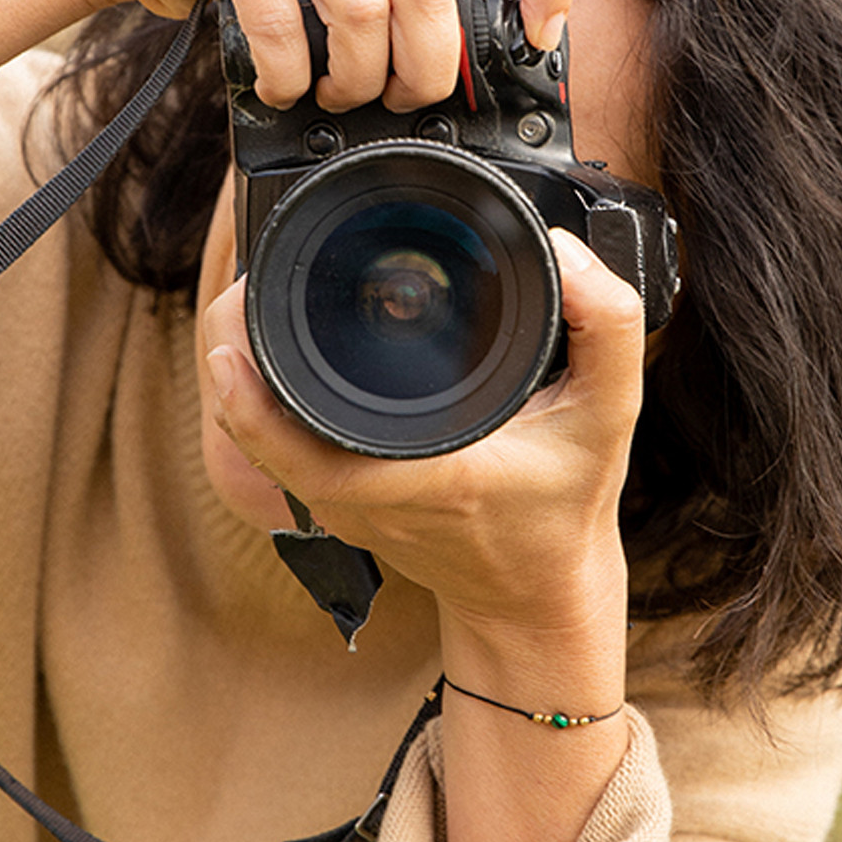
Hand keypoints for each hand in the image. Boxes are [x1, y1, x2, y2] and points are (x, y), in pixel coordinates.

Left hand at [199, 227, 642, 641]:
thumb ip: (607, 326)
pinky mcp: (338, 508)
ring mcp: (346, 511)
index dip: (257, 409)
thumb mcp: (610, 412)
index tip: (231, 350)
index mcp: (430, 478)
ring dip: (238, 381)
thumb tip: (563, 250)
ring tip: (247, 306)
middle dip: (233, 362)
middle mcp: (371, 502)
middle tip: (243, 287)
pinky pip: (274, 456)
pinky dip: (255, 406)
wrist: (539, 590)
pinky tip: (262, 355)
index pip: (315, 457)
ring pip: (256, 449)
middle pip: (259, 441)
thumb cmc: (566, 503)